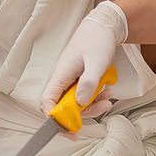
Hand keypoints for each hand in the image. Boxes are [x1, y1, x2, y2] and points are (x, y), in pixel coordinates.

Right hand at [42, 1, 127, 118]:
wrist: (103, 27)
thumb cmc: (96, 40)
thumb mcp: (96, 62)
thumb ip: (88, 82)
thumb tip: (80, 103)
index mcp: (60, 75)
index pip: (47, 102)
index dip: (55, 119)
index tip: (70, 129)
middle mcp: (61, 80)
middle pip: (63, 108)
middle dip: (82, 114)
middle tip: (100, 109)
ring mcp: (70, 81)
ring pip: (75, 104)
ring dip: (92, 105)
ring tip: (108, 98)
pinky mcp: (79, 81)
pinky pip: (84, 96)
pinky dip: (95, 98)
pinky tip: (107, 91)